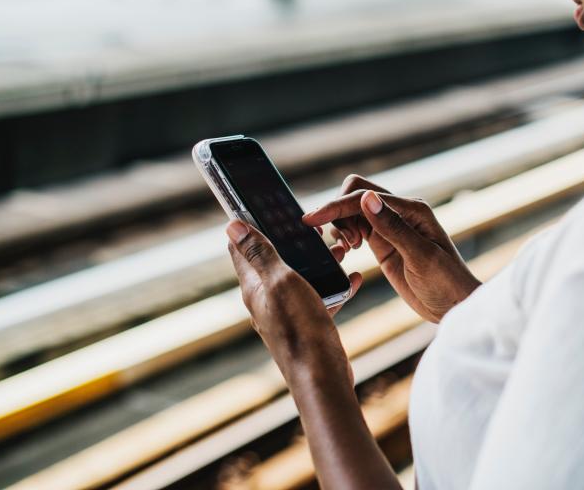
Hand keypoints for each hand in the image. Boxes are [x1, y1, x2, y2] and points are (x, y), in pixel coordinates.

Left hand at [226, 220, 363, 385]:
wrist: (322, 377)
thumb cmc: (299, 328)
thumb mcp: (280, 281)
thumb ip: (259, 253)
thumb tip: (231, 225)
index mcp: (254, 286)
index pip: (241, 248)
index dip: (250, 224)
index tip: (266, 206)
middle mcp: (266, 299)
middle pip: (275, 259)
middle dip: (293, 241)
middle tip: (316, 228)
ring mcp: (287, 312)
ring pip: (301, 276)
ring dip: (318, 260)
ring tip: (340, 249)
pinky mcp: (308, 323)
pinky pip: (321, 296)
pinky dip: (334, 284)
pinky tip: (351, 278)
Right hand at [302, 174, 480, 322]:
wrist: (454, 305)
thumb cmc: (446, 282)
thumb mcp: (420, 257)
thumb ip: (393, 228)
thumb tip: (366, 199)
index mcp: (412, 209)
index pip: (365, 196)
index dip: (336, 205)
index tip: (311, 220)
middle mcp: (400, 212)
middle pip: (356, 193)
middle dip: (338, 211)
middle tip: (346, 244)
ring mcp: (390, 227)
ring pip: (353, 210)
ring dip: (341, 224)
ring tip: (348, 249)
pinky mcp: (383, 243)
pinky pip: (356, 228)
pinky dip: (344, 235)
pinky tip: (348, 251)